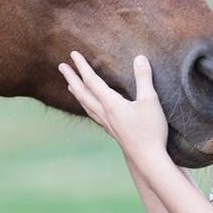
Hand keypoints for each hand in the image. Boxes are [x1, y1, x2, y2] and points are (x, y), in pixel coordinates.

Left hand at [58, 52, 169, 169]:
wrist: (147, 159)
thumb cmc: (150, 130)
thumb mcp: (149, 101)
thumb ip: (143, 78)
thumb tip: (140, 57)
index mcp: (110, 103)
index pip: (92, 81)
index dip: (82, 66)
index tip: (73, 54)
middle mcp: (104, 113)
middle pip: (82, 93)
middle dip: (72, 78)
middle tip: (61, 67)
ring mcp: (107, 124)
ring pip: (86, 105)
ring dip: (77, 93)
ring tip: (70, 86)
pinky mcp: (112, 132)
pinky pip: (94, 115)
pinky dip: (87, 107)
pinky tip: (91, 109)